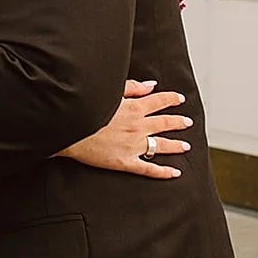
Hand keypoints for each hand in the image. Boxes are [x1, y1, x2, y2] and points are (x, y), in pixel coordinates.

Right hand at [56, 79, 191, 178]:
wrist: (70, 130)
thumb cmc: (86, 109)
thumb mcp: (110, 93)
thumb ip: (132, 87)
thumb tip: (151, 85)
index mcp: (133, 108)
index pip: (159, 101)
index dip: (171, 99)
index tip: (179, 99)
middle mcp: (138, 127)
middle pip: (165, 123)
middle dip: (178, 122)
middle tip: (187, 122)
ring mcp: (134, 146)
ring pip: (161, 146)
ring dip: (176, 145)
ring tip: (186, 145)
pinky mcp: (126, 162)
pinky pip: (150, 168)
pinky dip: (164, 172)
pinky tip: (175, 172)